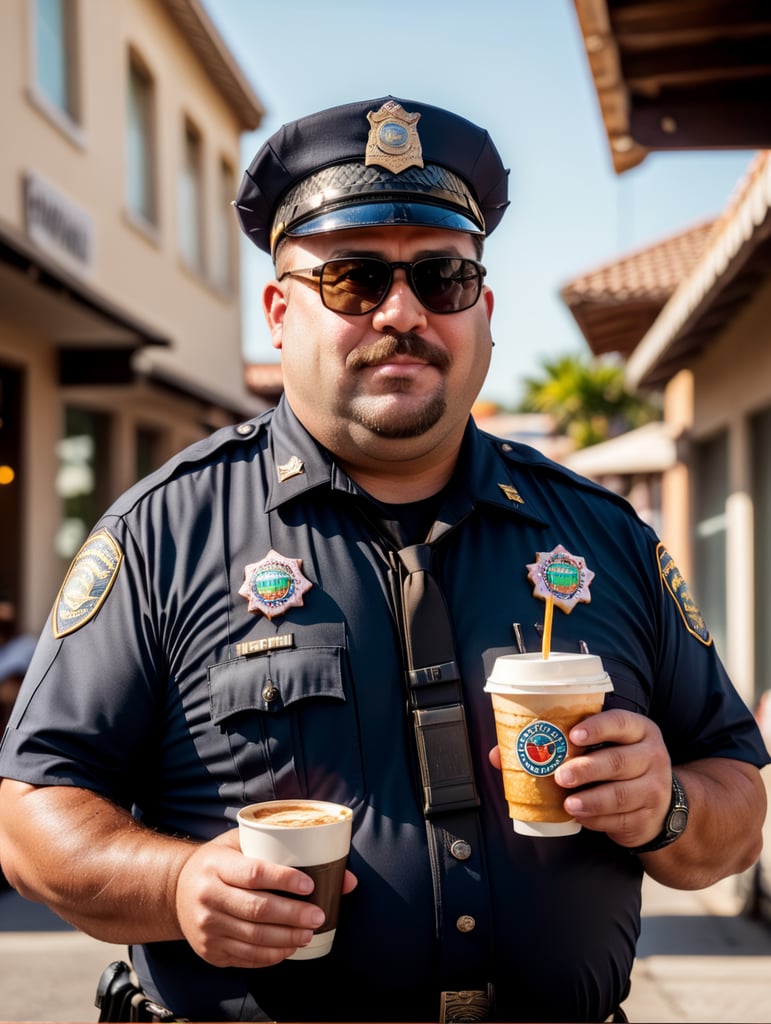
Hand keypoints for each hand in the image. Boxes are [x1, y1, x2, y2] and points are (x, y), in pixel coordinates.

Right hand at [175, 828, 356, 967]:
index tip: (310, 884)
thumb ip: (285, 851)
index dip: (285, 879)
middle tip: (318, 915)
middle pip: (257, 909)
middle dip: (293, 914)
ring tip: (308, 932)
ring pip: (254, 937)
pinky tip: (288, 947)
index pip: (255, 873)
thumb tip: (344, 876)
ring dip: (287, 938)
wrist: (175, 890)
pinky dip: (271, 955)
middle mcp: (207, 896)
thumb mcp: (242, 844)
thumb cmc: (220, 861)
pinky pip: (246, 957)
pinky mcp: (209, 950)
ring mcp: (206, 926)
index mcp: (217, 865)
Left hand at [489, 709, 672, 846]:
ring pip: (621, 794)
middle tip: (560, 776)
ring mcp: (654, 788)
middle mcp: (652, 756)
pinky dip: (597, 820)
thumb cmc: (615, 765)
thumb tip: (500, 754)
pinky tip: (581, 817)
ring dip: (591, 800)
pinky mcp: (648, 817)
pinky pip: (621, 819)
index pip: (621, 722)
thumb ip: (559, 745)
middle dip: (587, 769)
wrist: (657, 804)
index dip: (597, 727)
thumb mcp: (600, 748)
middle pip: (620, 761)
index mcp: (639, 730)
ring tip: (568, 803)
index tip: (573, 735)